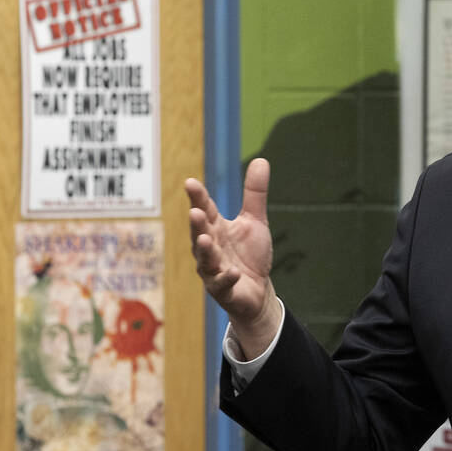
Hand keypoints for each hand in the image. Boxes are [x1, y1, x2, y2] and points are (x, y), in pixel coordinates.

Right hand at [185, 158, 279, 358]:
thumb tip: (260, 159)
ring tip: (207, 240)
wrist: (257, 291)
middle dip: (197, 224)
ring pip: (206, 260)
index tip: (190, 183)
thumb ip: (254, 194)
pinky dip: (226, 278)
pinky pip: (222, 284)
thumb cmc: (249, 254)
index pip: (205, 209)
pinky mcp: (223, 290)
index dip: (198, 197)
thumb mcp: (255, 221)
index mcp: (216, 228)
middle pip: (200, 233)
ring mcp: (214, 270)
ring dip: (205, 250)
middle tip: (195, 212)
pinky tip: (232, 272)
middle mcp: (210, 247)